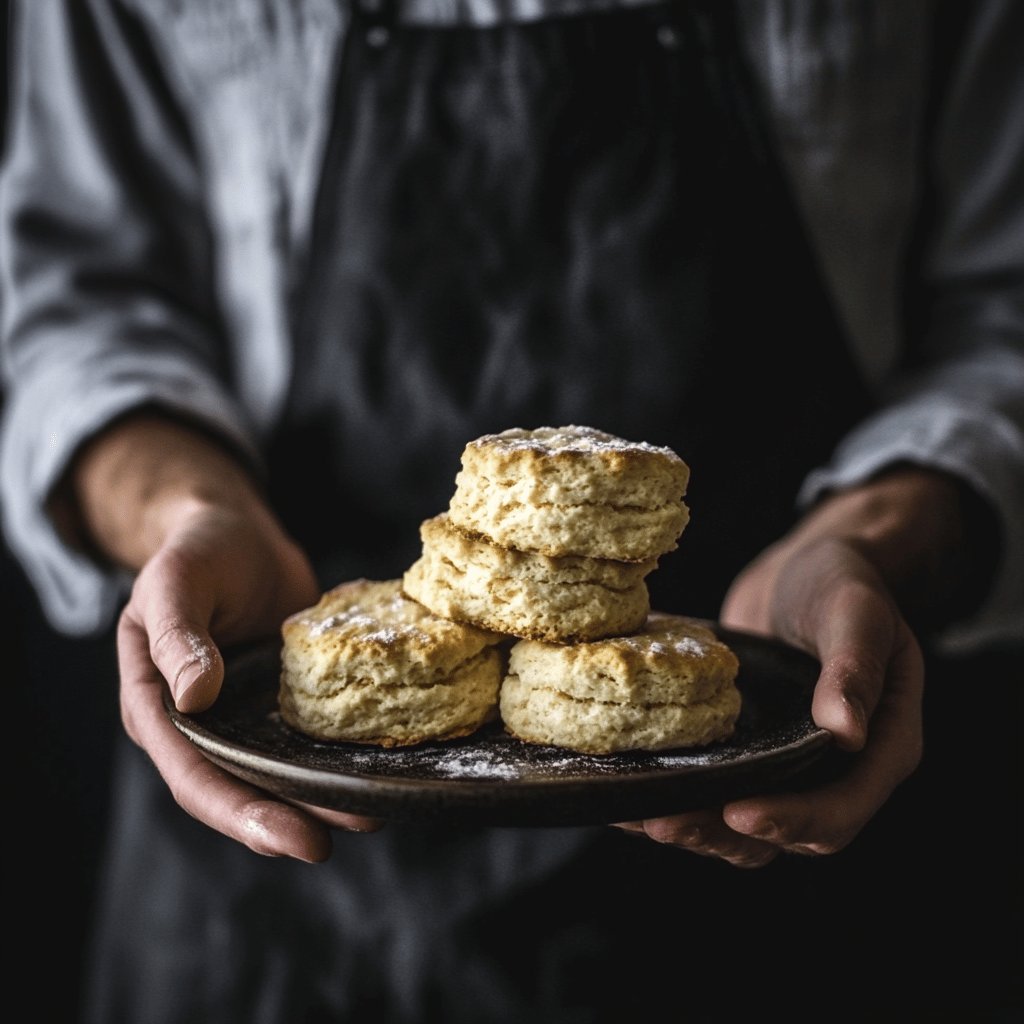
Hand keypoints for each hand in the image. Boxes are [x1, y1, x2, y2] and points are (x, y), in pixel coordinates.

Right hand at [71, 414, 383, 861]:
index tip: (296, 837)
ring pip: (278, 772)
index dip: (242, 814)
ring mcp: (244, 716)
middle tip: (342, 837)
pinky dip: (334, 756)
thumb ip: (178, 637)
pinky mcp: (281, 701)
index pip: (195, 777)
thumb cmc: (195, 551)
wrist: (235, 532)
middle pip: (240, 789)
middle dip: (286, 821)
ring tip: (370, 812)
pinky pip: (306, 738)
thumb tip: (194, 697)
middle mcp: (201, 725)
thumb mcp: (176, 584)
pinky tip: (373, 766)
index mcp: (157, 708)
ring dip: (319, 797)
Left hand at [610, 468, 974, 867]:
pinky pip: (716, 788)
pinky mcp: (747, 751)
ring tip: (640, 817)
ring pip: (744, 825)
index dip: (793, 819)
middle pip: (786, 831)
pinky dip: (677, 797)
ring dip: (694, 827)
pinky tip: (629, 794)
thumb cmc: (841, 581)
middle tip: (667, 822)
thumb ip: (854, 669)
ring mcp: (787, 764)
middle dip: (725, 833)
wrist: (801, 569)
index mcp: (883, 747)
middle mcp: (836, 770)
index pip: (842, 808)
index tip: (740, 812)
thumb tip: (848, 734)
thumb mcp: (855, 613)